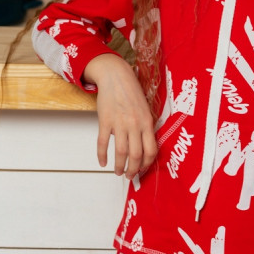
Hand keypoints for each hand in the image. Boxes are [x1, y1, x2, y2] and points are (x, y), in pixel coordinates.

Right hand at [84, 53, 156, 178]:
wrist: (116, 77)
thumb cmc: (132, 92)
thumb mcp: (145, 109)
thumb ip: (146, 126)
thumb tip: (145, 146)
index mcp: (147, 122)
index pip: (151, 149)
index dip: (147, 163)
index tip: (142, 168)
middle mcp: (134, 124)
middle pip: (136, 154)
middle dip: (133, 169)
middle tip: (130, 176)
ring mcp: (119, 123)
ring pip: (121, 152)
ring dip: (119, 166)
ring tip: (118, 172)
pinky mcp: (105, 121)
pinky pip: (103, 142)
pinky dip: (102, 155)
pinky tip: (103, 162)